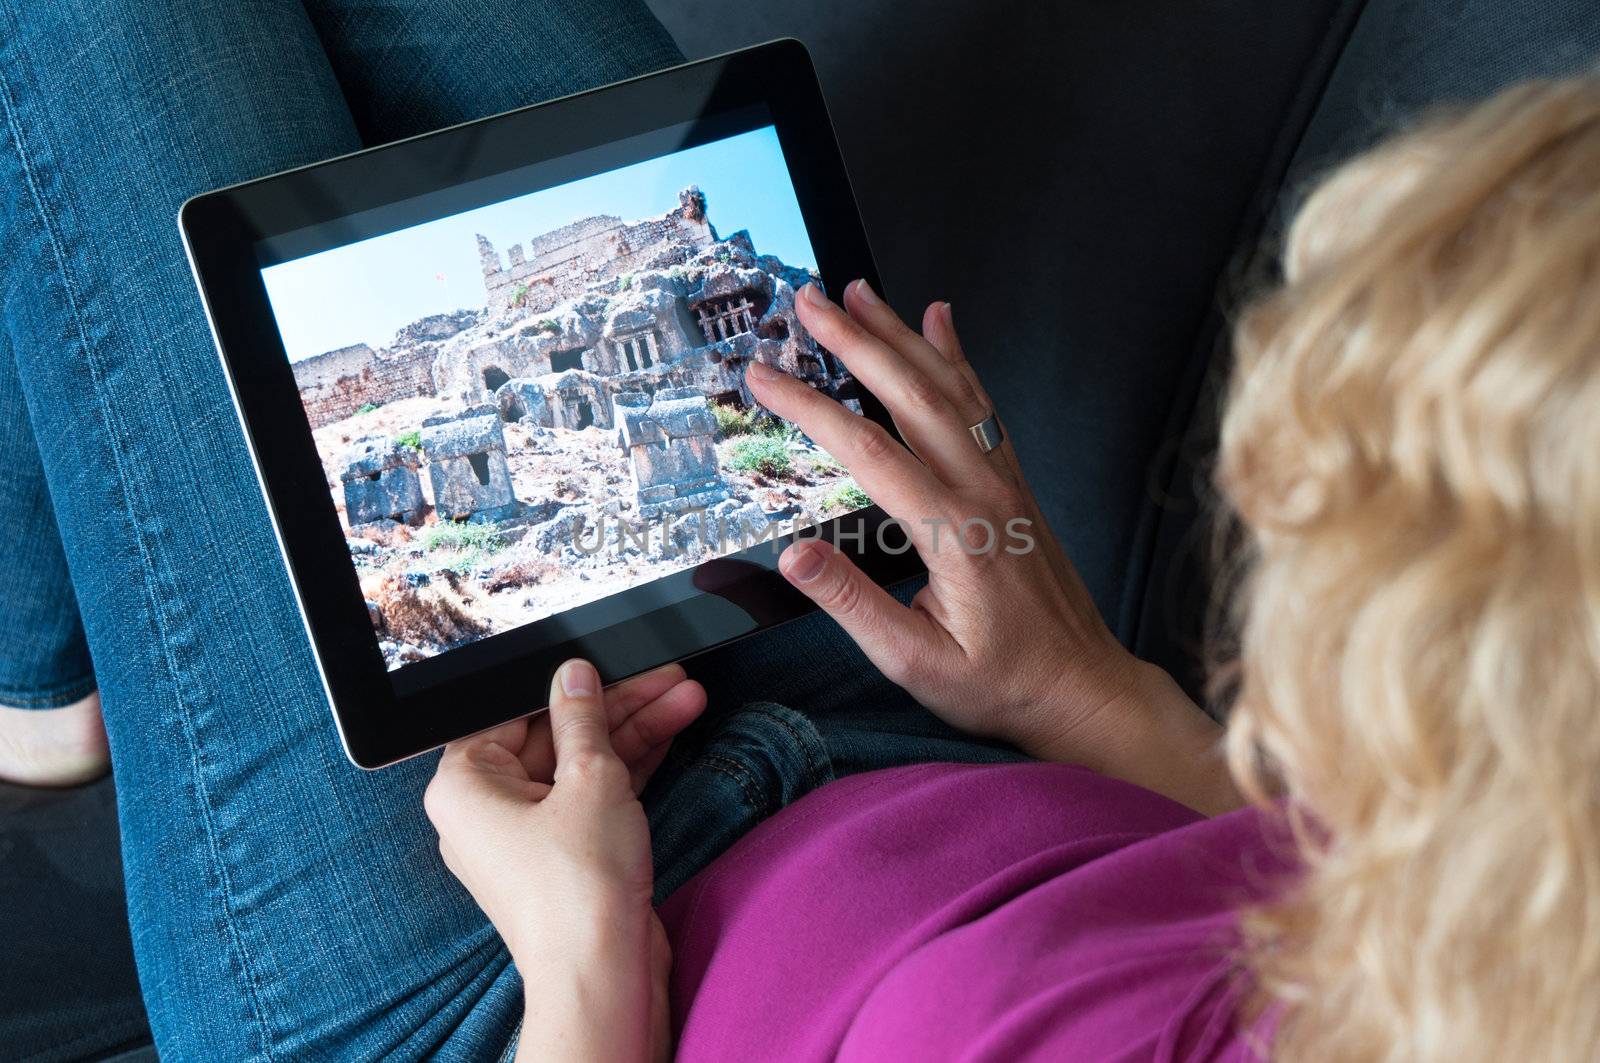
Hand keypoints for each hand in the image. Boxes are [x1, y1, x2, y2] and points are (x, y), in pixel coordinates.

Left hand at [424, 661, 704, 1061]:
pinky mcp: (564, 856)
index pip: (512, 711)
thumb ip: (583, 719)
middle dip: (617, 706)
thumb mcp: (589, 779)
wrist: (602, 974)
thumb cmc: (577, 891)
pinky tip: (668, 733)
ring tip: (685, 696)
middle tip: (664, 676)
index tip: (607, 662)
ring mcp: (527, 836)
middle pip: (553, 736)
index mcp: (465, 786)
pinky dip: (628, 771)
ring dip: (634, 732)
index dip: (566, 684)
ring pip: (580, 765)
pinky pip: (590, 797)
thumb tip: (574, 676)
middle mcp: (486, 811)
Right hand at [748, 282, 1238, 814]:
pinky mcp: (1013, 484)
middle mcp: (982, 490)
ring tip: (860, 292)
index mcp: (952, 530)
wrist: (1081, 687)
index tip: (763, 375)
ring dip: (901, 335)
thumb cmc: (1001, 682)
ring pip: (949, 388)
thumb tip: (794, 555)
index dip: (808, 406)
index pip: (866, 449)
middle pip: (911, 394)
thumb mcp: (915, 663)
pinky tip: (941, 324)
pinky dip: (958, 358)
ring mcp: (1003, 480)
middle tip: (810, 299)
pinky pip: (983, 404)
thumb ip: (852, 605)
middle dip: (856, 339)